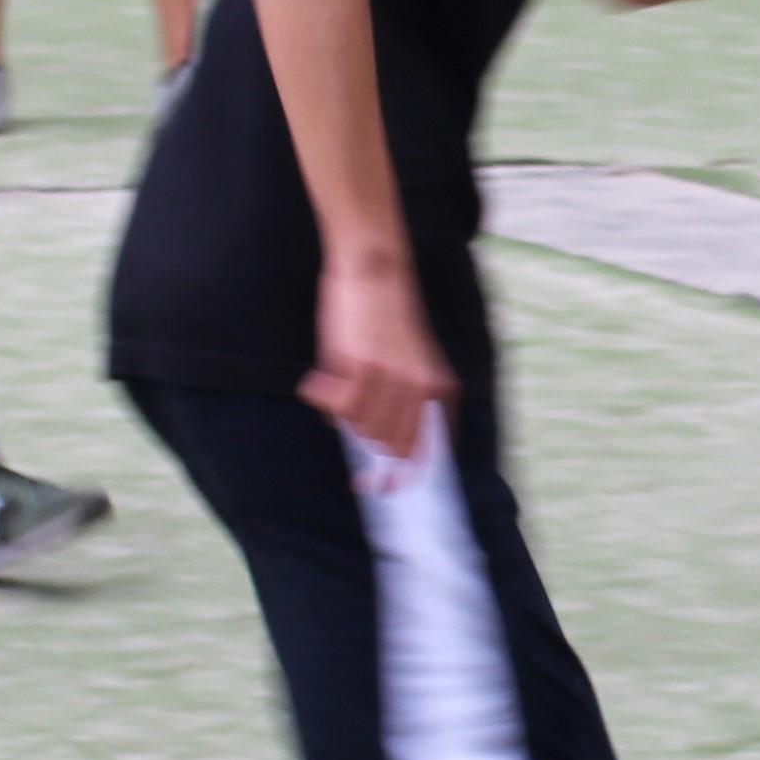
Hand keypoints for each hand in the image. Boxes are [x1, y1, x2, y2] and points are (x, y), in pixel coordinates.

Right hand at [299, 256, 454, 458]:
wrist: (377, 270)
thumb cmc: (388, 318)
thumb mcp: (413, 361)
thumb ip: (407, 401)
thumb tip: (384, 449)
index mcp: (439, 389)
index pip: (429, 451)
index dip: (403, 476)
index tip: (379, 488)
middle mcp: (421, 389)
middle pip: (389, 446)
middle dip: (363, 440)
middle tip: (342, 416)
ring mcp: (393, 381)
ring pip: (361, 429)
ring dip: (341, 411)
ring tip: (336, 380)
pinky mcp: (363, 369)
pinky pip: (338, 408)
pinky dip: (322, 396)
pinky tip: (320, 376)